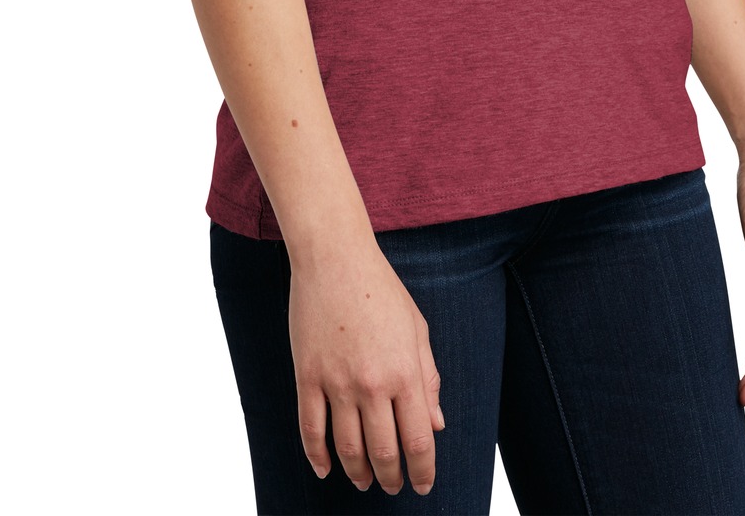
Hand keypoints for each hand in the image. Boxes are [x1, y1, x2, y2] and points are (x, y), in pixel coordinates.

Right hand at [286, 232, 445, 494]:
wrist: (335, 258)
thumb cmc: (380, 289)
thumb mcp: (416, 329)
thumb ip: (428, 378)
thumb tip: (436, 424)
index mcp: (405, 372)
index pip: (418, 440)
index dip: (423, 470)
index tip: (423, 485)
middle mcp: (373, 383)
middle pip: (384, 452)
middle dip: (391, 478)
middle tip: (393, 487)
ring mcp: (337, 382)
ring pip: (347, 448)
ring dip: (358, 473)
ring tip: (364, 482)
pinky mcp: (307, 376)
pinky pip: (311, 429)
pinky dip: (317, 457)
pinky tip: (326, 470)